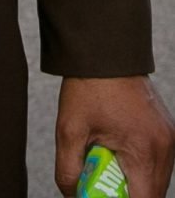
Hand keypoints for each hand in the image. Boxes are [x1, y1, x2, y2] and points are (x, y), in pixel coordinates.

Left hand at [55, 76, 174, 196]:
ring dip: (134, 183)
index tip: (101, 196)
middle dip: (126, 195)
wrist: (105, 50)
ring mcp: (168, 139)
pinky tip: (118, 156)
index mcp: (144, 151)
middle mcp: (164, 148)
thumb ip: (69, 170)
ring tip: (107, 167)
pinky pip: (157, 164)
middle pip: (152, 194)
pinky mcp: (166, 132)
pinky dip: (139, 169)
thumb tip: (73, 195)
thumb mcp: (69, 130)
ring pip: (156, 181)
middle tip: (101, 185)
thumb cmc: (89, 85)